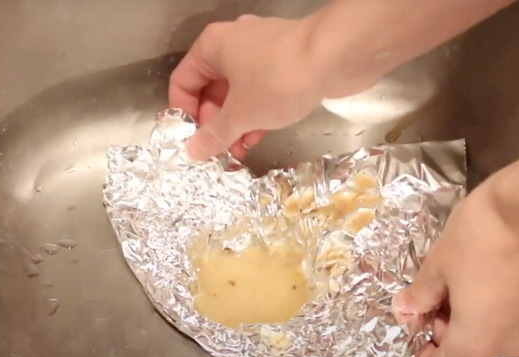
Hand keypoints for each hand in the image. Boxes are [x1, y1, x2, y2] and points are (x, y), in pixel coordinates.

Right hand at [168, 15, 330, 160]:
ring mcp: (261, 50)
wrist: (336, 56)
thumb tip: (192, 151)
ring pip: (237, 91)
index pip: (182, 82)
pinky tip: (260, 135)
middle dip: (214, 124)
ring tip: (239, 150)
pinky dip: (256, 111)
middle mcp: (233, 44)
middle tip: (219, 151)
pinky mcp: (285, 61)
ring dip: (235, 122)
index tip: (193, 141)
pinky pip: (260, 89)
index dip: (184, 115)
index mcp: (212, 47)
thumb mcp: (241, 114)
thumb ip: (214, 135)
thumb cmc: (278, 80)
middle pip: (210, 88)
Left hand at [392, 177, 518, 356]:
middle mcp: (507, 347)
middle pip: (461, 354)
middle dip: (438, 327)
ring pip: (483, 334)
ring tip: (449, 275)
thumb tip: (405, 310)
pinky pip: (503, 318)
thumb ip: (419, 296)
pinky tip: (475, 271)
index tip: (409, 323)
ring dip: (461, 313)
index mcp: (476, 346)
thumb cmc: (480, 239)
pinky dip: (485, 304)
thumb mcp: (437, 266)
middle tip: (426, 291)